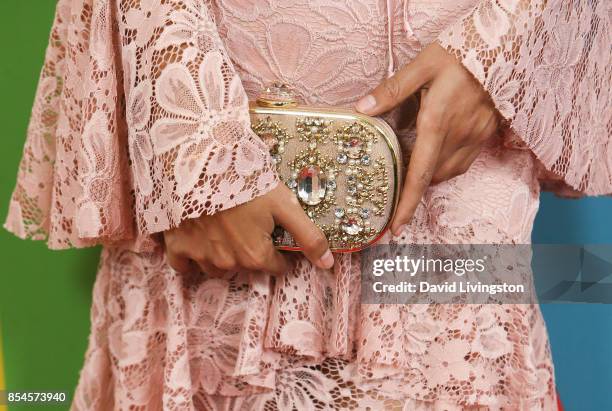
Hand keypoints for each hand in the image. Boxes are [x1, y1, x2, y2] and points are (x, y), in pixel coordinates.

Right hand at [163, 185, 333, 275]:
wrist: (199, 161)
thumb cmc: (246, 180)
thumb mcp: (284, 204)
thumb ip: (308, 236)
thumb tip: (329, 264)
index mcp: (255, 255)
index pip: (275, 267)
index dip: (280, 254)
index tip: (275, 235)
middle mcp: (228, 263)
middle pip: (247, 267)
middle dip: (252, 252)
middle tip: (249, 224)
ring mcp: (200, 256)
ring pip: (217, 268)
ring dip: (223, 256)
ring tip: (224, 229)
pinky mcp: (177, 246)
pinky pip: (183, 265)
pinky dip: (190, 258)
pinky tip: (197, 239)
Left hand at [355, 43, 498, 234]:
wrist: (502, 48)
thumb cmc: (458, 55)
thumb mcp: (421, 65)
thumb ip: (391, 90)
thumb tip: (361, 109)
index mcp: (436, 124)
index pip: (419, 175)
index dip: (407, 204)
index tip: (397, 228)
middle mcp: (458, 137)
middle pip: (432, 178)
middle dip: (414, 188)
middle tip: (395, 187)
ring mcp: (475, 137)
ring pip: (448, 173)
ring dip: (430, 177)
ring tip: (413, 168)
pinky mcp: (486, 134)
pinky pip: (463, 162)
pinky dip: (446, 166)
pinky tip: (437, 153)